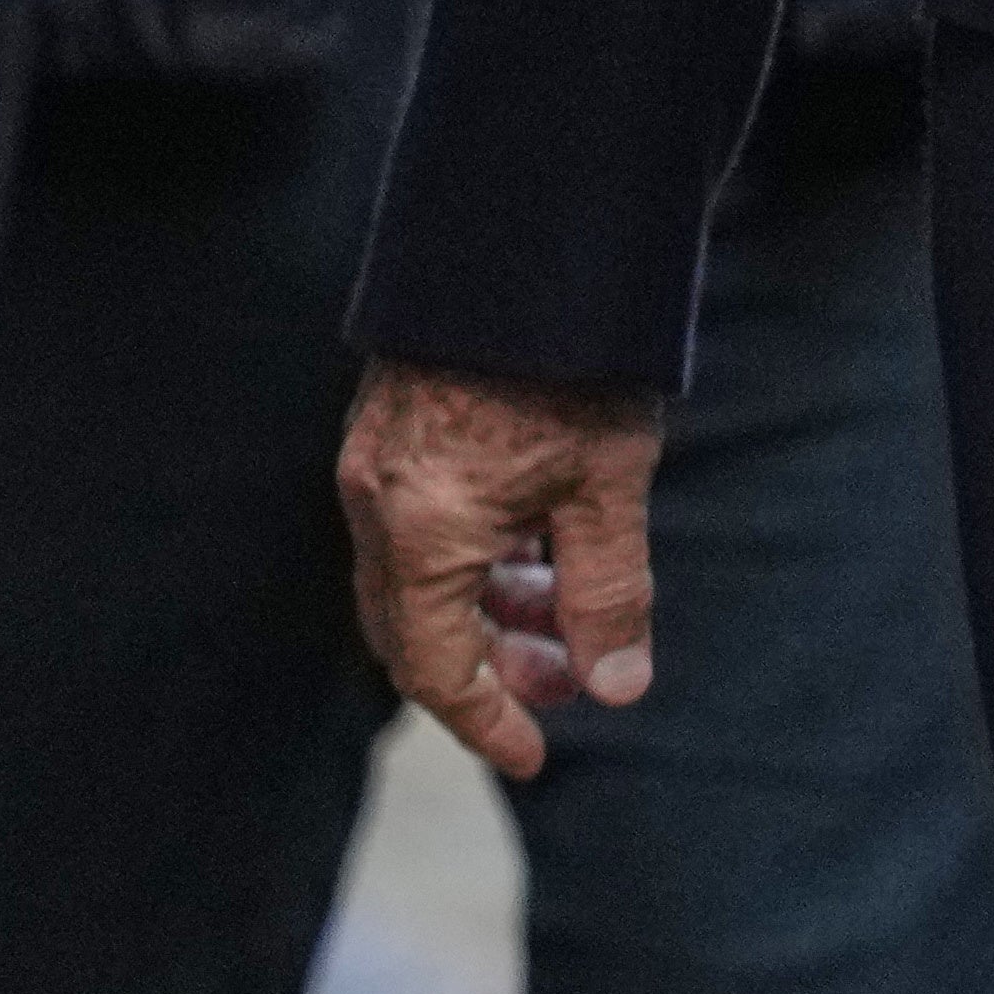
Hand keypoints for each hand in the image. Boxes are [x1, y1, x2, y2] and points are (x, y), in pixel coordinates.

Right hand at [339, 354, 667, 783]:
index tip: (533, 754)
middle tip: (570, 677)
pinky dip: (474, 554)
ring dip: (488, 607)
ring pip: (420, 575)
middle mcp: (380, 504)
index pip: (435, 668)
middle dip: (490, 665)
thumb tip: (617, 688)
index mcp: (424, 531)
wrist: (526, 238)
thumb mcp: (610, 483)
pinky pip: (418, 525)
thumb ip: (608, 592)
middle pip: (416, 627)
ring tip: (570, 610)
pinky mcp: (390, 427)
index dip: (486, 720)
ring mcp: (375, 463)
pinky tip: (541, 543)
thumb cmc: (573, 362)